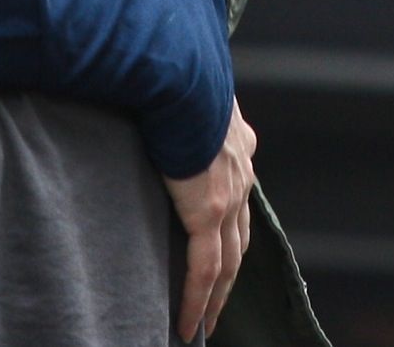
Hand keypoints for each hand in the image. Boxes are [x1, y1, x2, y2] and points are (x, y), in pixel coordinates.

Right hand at [163, 98, 257, 341]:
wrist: (181, 74)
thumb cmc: (175, 71)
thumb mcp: (185, 88)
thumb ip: (179, 101)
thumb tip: (153, 89)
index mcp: (236, 145)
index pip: (237, 196)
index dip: (230, 228)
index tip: (220, 249)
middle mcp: (240, 174)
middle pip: (239, 239)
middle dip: (230, 274)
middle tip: (218, 304)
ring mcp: (229, 196)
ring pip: (228, 262)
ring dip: (218, 295)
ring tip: (204, 322)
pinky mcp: (208, 212)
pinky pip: (204, 269)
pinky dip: (198, 299)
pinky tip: (189, 324)